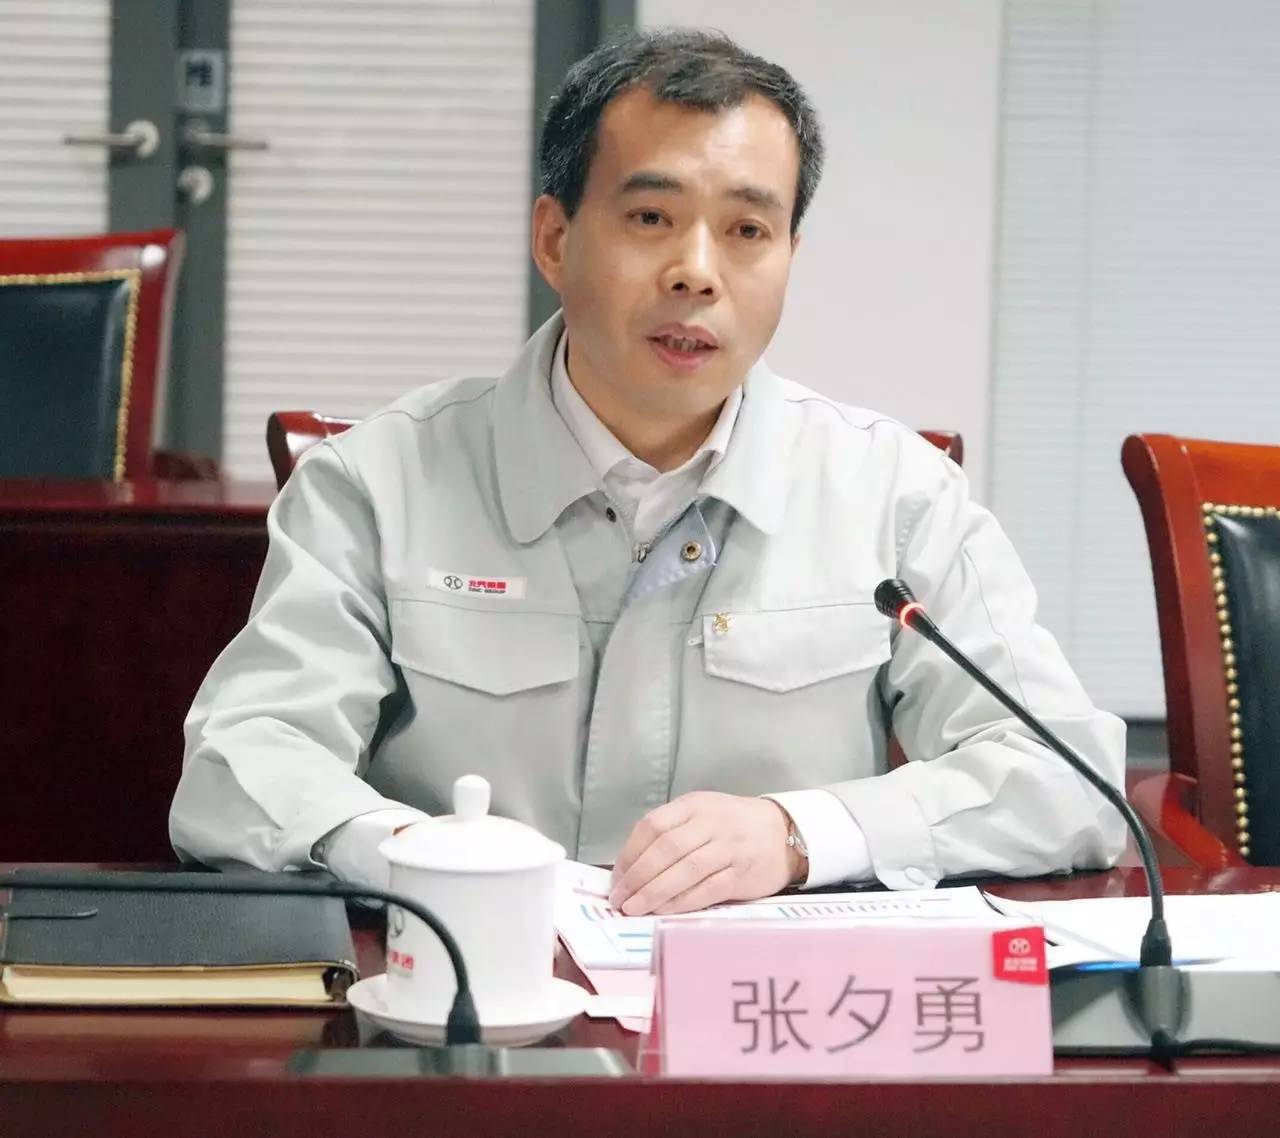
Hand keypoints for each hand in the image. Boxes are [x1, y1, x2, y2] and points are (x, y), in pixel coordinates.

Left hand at [608, 792, 805, 915]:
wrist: (784, 833)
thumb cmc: (733, 826)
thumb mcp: (702, 814)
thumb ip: (671, 832)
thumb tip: (631, 869)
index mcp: (694, 805)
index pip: (653, 825)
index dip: (630, 853)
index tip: (616, 878)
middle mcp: (710, 823)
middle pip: (666, 849)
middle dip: (638, 877)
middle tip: (620, 899)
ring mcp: (728, 848)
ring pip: (685, 870)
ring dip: (655, 892)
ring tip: (634, 909)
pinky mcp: (741, 873)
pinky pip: (707, 889)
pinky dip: (682, 902)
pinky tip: (664, 912)